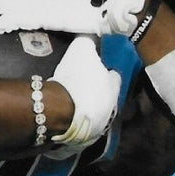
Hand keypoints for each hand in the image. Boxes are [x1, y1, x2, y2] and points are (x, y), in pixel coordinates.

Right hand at [46, 35, 120, 152]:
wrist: (59, 111)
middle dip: (97, 93)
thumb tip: (91, 34)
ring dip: (87, 110)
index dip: (106, 71)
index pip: (115, 77)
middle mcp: (110, 111)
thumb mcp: (82, 50)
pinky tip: (64, 117)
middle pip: (106, 99)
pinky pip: (79, 130)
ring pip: (94, 116)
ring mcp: (97, 129)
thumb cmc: (76, 79)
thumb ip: (88, 42)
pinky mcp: (82, 141)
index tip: (97, 68)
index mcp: (114, 89)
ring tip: (72, 102)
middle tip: (83, 85)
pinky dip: (74, 123)